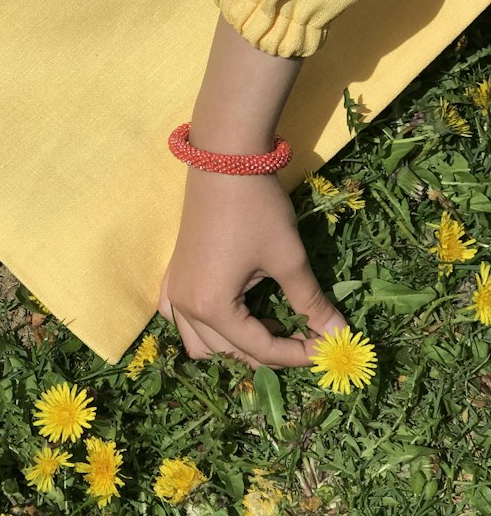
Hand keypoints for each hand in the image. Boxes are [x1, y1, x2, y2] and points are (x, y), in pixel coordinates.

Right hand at [156, 164, 347, 368]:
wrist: (224, 161)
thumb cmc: (257, 210)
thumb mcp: (289, 259)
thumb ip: (311, 303)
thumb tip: (340, 335)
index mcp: (212, 307)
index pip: (260, 349)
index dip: (298, 354)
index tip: (328, 349)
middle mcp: (186, 307)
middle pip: (231, 352)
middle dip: (271, 352)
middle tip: (307, 338)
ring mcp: (175, 292)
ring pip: (202, 343)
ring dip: (236, 345)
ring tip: (270, 326)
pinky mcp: (174, 276)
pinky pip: (181, 319)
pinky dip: (205, 327)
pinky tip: (231, 315)